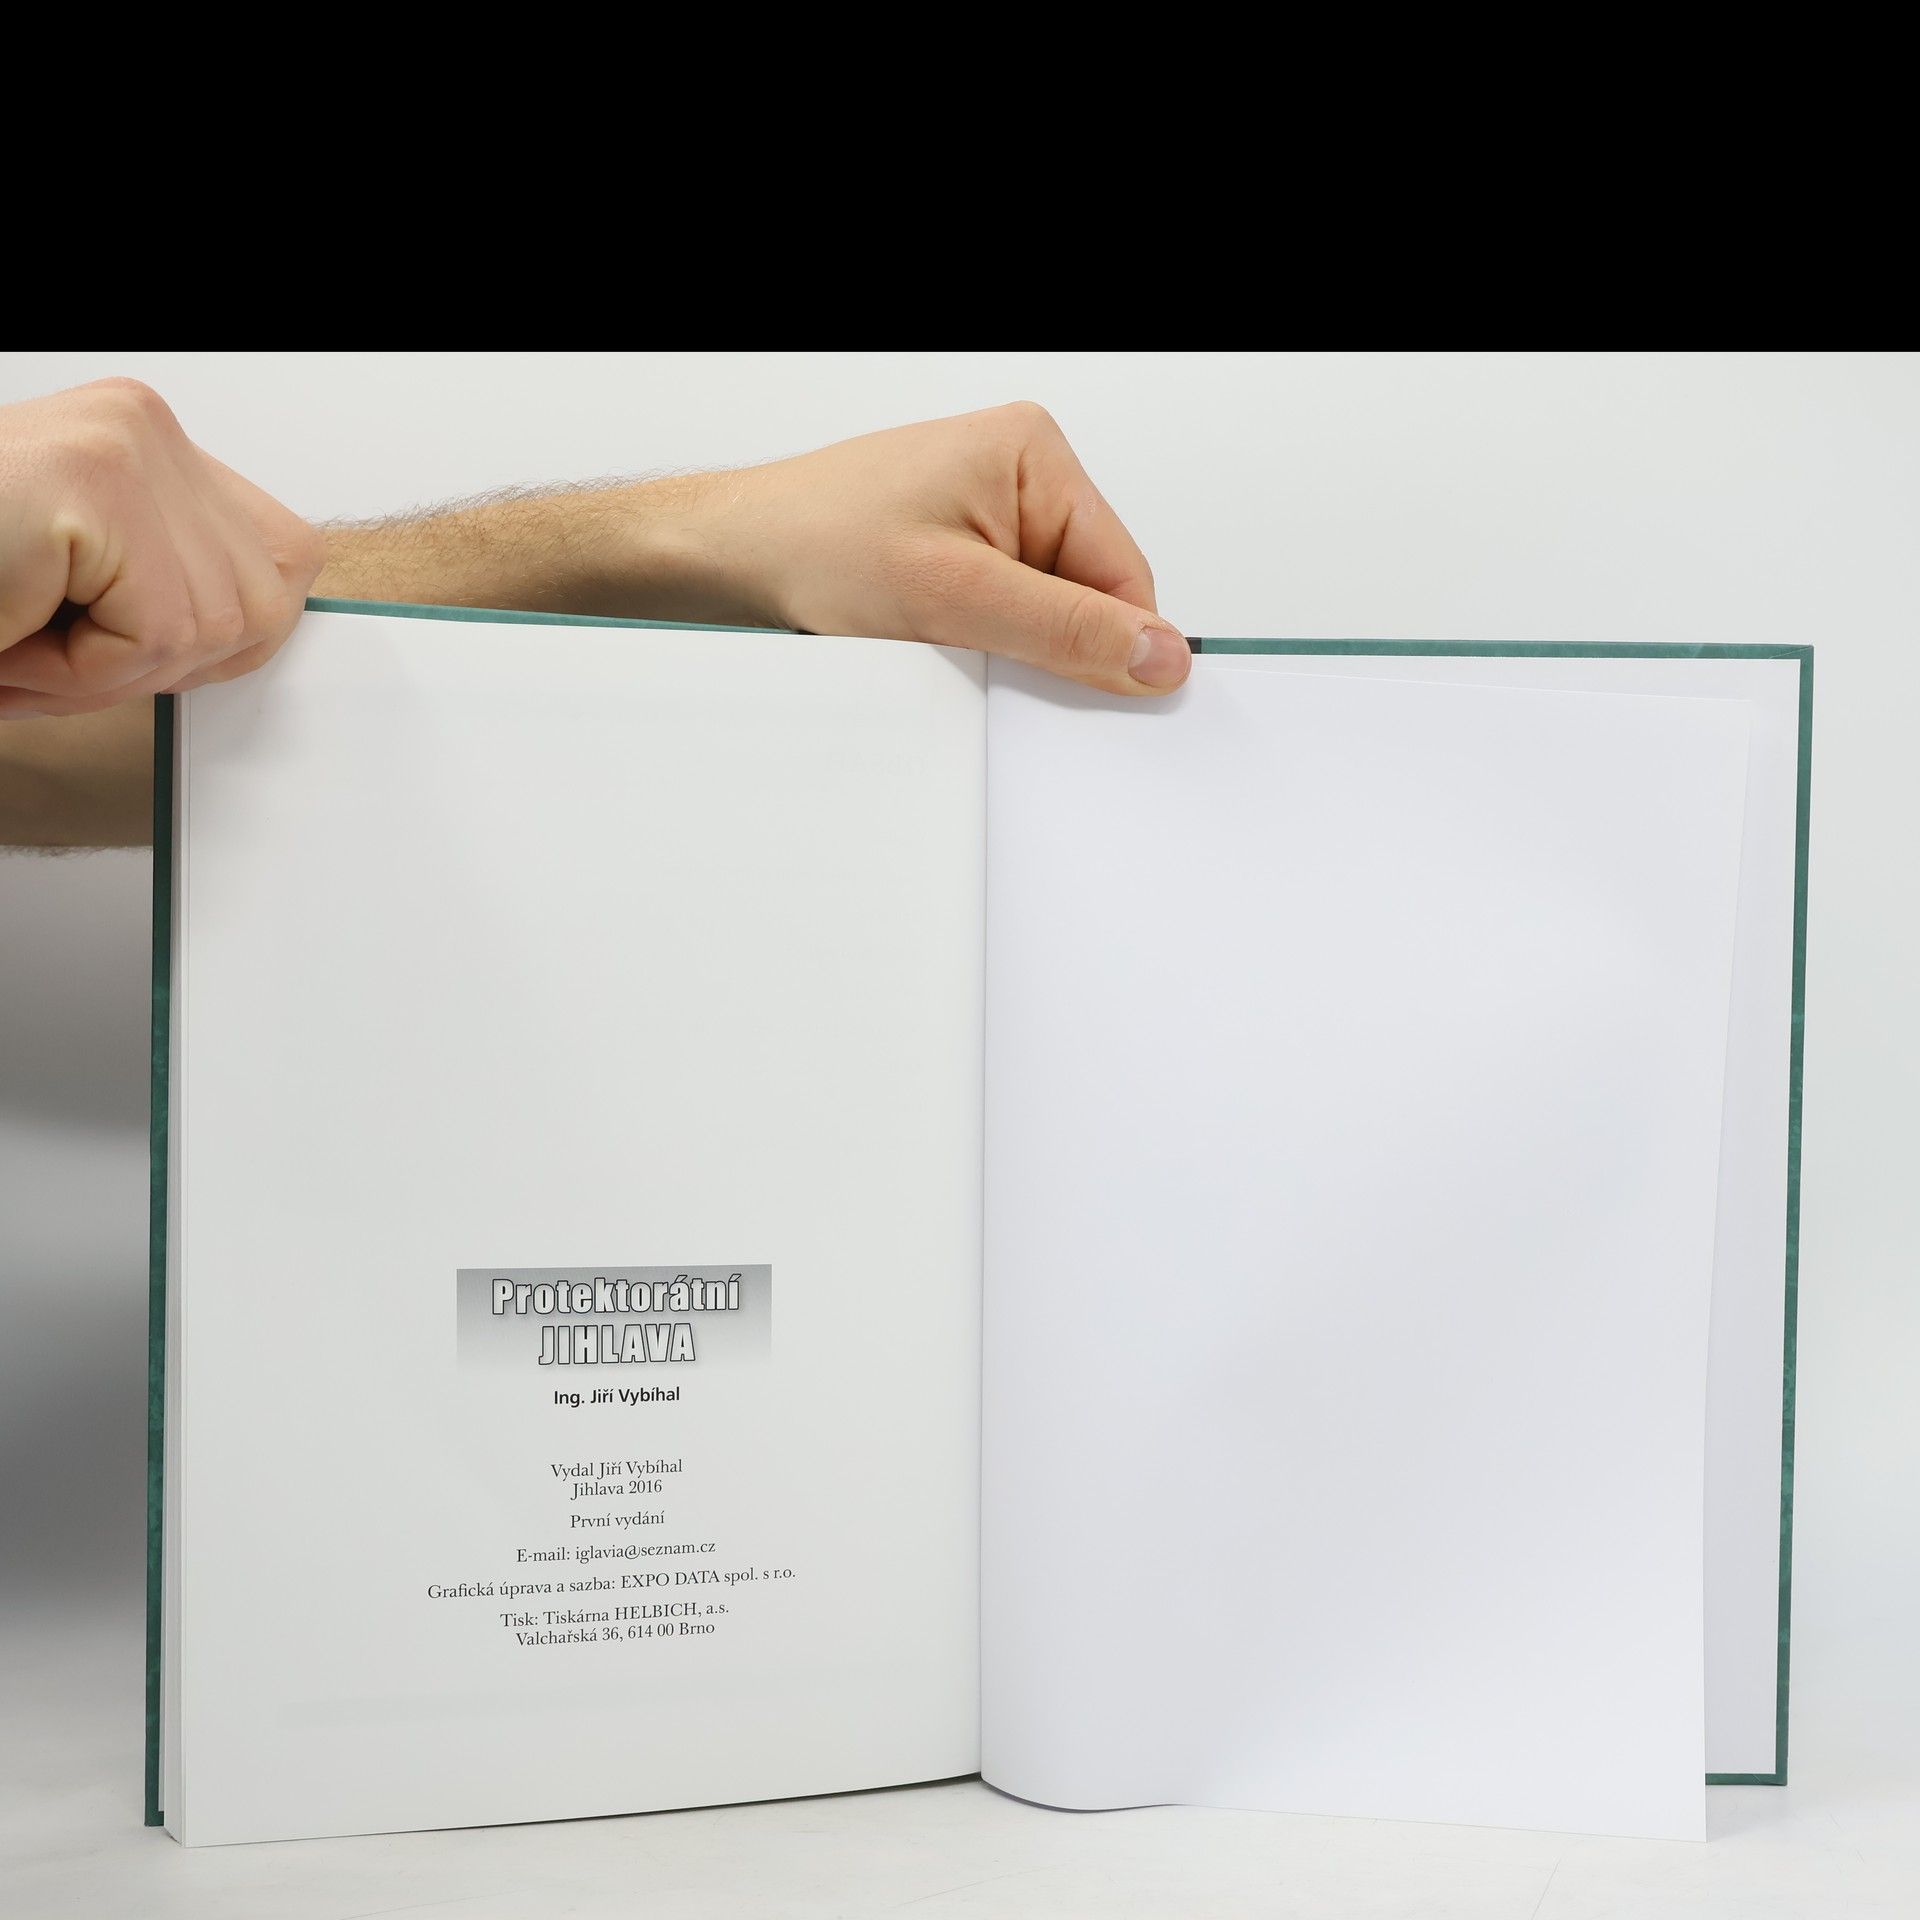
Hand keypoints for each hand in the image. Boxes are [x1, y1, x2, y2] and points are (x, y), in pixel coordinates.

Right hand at [0, 379, 325, 717]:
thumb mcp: (84, 590)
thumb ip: (169, 591)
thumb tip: (267, 634)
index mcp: (148, 442)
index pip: (283, 563)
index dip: (225, 639)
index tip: (133, 653)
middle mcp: (146, 426)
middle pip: (263, 606)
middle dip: (165, 665)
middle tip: (55, 656)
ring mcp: (126, 445)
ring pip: (206, 632)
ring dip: (104, 674)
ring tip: (18, 639)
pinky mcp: (96, 484)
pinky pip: (153, 634)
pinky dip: (78, 671)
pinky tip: (10, 632)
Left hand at [688, 403, 1188, 695]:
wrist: (727, 558)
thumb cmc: (812, 545)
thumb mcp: (955, 598)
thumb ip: (1067, 630)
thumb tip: (1161, 655)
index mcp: (1035, 455)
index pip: (1125, 575)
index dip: (1112, 646)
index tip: (1090, 699)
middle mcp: (1018, 476)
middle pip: (1088, 596)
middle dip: (1047, 645)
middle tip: (984, 659)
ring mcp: (986, 514)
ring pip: (1044, 615)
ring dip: (1006, 647)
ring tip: (941, 639)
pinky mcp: (957, 552)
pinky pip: (1003, 616)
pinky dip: (977, 644)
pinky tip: (933, 643)